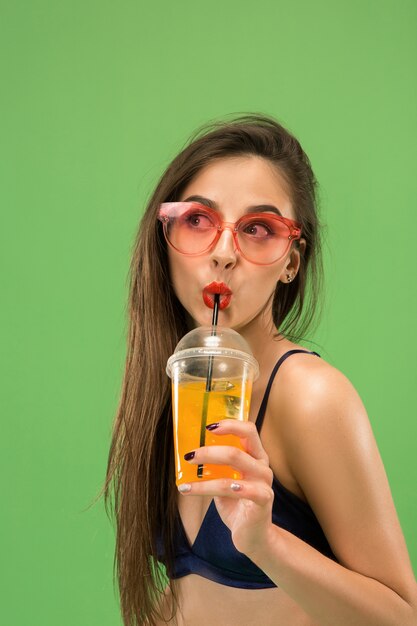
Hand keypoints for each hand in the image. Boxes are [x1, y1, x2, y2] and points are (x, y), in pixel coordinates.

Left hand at [178, 419, 273, 556]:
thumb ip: (215, 467)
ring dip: (206, 472)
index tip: (208, 426)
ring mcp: (264, 482)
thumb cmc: (237, 505)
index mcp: (255, 456)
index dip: (230, 424)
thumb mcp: (224, 481)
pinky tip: (197, 490)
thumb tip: (189, 454)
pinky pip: (238, 489)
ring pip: (235, 466)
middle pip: (238, 448)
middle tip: (189, 456)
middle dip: (209, 450)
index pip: (248, 430)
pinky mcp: (263, 500)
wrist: (253, 536)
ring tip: (185, 483)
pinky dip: (215, 487)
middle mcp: (262, 466)